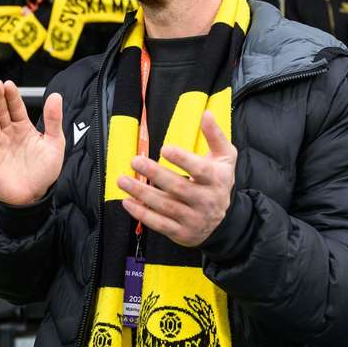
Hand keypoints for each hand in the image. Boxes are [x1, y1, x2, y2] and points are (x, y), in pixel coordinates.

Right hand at [0, 80, 64, 205]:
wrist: (34, 198)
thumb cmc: (44, 172)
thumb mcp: (54, 144)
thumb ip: (54, 120)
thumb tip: (55, 96)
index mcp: (23, 129)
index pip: (16, 108)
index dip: (12, 96)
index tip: (8, 84)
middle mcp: (8, 134)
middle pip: (0, 113)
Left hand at [116, 112, 236, 247]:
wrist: (223, 221)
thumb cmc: (219, 181)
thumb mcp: (225, 157)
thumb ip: (215, 136)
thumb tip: (206, 113)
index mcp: (216, 179)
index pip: (200, 169)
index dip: (182, 159)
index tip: (165, 149)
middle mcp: (206, 200)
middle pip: (178, 187)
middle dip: (155, 174)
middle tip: (135, 161)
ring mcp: (194, 218)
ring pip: (165, 206)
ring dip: (141, 193)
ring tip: (122, 180)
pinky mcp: (182, 232)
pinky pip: (159, 224)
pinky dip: (141, 214)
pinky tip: (127, 202)